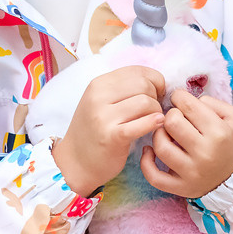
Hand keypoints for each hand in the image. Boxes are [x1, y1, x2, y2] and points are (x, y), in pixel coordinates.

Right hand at [53, 65, 164, 195]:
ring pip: (147, 103)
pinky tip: (156, 126)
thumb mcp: (102, 102)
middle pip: (145, 85)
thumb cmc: (94, 131)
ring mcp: (104, 117)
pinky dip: (155, 123)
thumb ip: (124, 88)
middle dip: (157, 97)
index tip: (157, 94)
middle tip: (155, 110)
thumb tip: (157, 81)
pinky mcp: (112, 137)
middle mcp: (98, 97)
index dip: (155, 81)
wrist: (75, 162)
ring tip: (153, 120)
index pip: (138, 71)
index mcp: (98, 84)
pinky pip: (144, 123)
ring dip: (157, 112)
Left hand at [140, 90, 232, 198]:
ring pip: (161, 147)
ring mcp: (192, 173)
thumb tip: (186, 100)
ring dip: (159, 134)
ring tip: (166, 133)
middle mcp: (205, 154)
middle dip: (171, 115)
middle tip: (176, 117)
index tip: (179, 100)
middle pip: (172, 123)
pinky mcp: (182, 187)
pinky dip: (146, 163)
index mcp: (219, 133)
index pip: (187, 105)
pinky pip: (154, 177)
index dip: (179, 97)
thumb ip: (212, 102)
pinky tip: (150, 151)